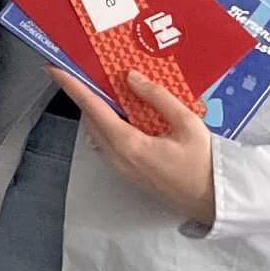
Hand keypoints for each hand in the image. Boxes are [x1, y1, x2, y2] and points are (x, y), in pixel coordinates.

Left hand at [45, 68, 216, 225]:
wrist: (215, 201)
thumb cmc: (205, 163)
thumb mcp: (188, 123)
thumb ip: (158, 98)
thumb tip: (130, 77)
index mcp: (129, 144)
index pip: (92, 108)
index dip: (72, 86)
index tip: (54, 69)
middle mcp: (118, 158)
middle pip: (90, 120)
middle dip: (83, 95)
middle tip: (82, 72)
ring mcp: (122, 169)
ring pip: (97, 134)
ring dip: (95, 111)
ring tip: (101, 88)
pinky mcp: (129, 174)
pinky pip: (107, 145)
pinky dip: (106, 126)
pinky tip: (120, 114)